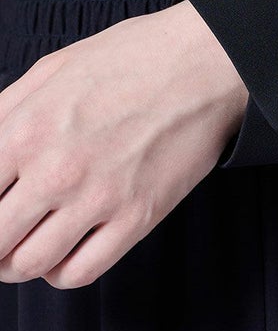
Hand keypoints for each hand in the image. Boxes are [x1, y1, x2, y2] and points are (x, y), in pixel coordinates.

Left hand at [0, 0, 249, 289]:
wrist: (204, 62)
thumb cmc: (134, 57)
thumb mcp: (53, 68)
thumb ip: (4, 111)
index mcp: (26, 130)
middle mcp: (55, 171)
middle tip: (2, 232)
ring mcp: (99, 198)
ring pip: (29, 265)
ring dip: (16, 263)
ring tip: (24, 247)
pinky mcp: (138, 217)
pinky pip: (80, 273)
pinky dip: (60, 272)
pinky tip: (64, 252)